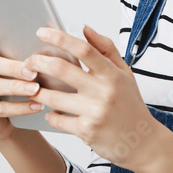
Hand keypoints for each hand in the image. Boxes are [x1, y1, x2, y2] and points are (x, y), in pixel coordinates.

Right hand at [0, 25, 43, 143]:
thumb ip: (14, 52)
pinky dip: (19, 107)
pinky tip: (35, 105)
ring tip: (35, 88)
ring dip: (16, 87)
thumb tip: (37, 44)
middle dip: (10, 67)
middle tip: (32, 71)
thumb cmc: (9, 81)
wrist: (5, 117)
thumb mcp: (9, 64)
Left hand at [26, 24, 161, 171]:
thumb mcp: (125, 74)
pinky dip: (50, 114)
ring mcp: (95, 112)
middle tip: (28, 61)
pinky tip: (51, 111)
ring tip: (33, 87)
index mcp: (113, 74)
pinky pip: (57, 119)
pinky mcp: (87, 131)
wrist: (144, 143)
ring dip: (38, 91)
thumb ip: (106, 49)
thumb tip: (85, 28)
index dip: (60, 38)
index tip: (42, 32)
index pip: (84, 49)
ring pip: (54, 98)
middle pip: (62, 70)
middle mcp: (104, 92)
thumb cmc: (130, 105)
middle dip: (39, 63)